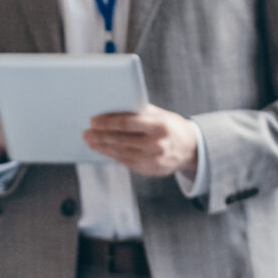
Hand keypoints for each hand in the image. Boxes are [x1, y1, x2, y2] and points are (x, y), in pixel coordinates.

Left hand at [84, 106, 200, 180]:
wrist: (190, 148)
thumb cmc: (170, 126)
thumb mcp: (159, 114)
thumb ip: (138, 112)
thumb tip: (111, 108)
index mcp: (160, 125)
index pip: (128, 123)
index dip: (108, 123)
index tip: (94, 121)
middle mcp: (157, 144)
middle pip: (121, 140)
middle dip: (101, 136)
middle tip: (86, 133)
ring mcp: (154, 159)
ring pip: (121, 153)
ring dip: (103, 147)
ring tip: (91, 141)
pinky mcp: (150, 170)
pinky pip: (127, 162)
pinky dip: (113, 155)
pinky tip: (103, 150)